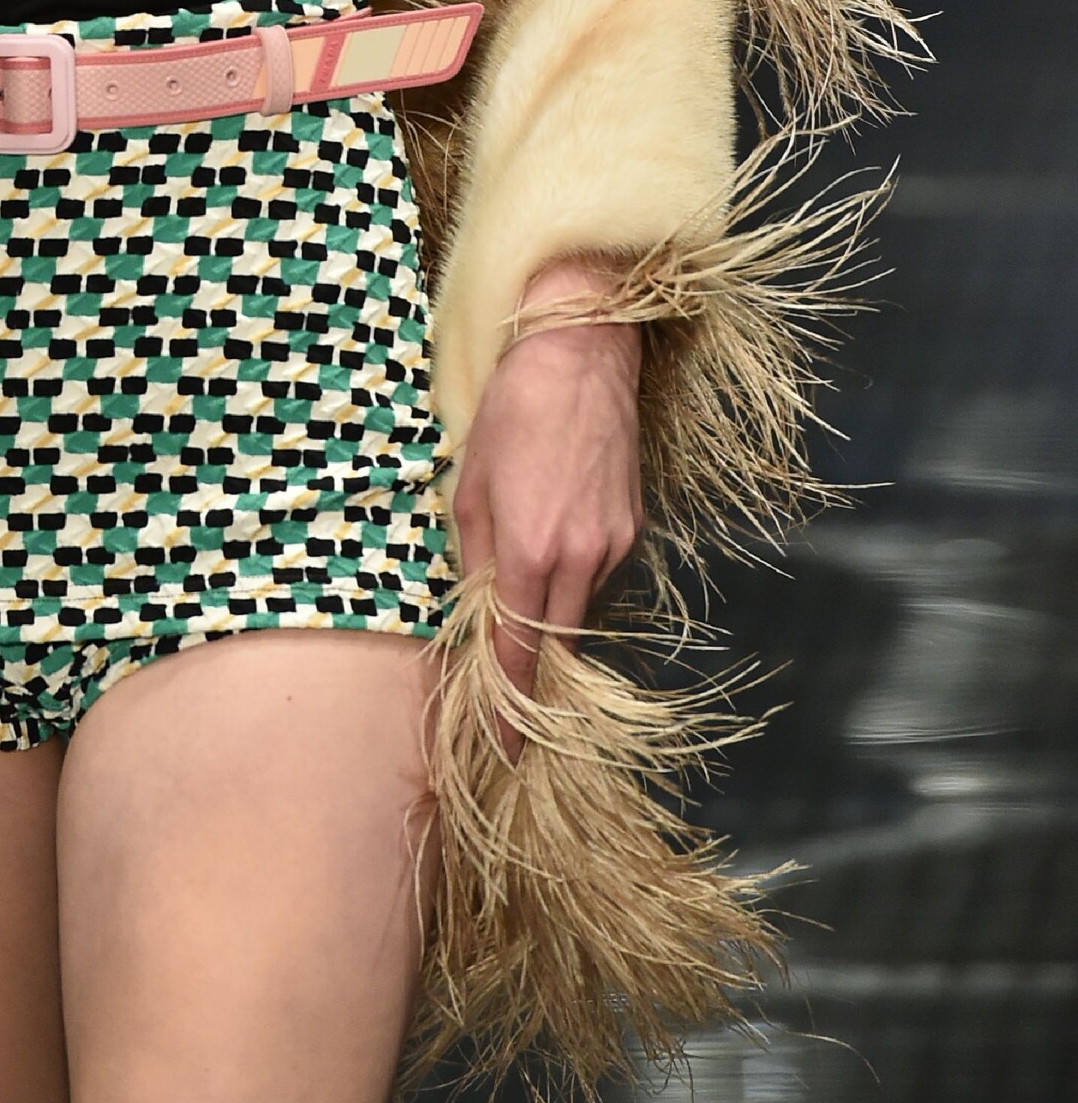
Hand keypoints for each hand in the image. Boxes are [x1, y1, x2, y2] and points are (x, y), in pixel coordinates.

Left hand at [450, 253, 644, 720]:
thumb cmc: (509, 410)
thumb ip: (473, 560)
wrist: (580, 351)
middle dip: (535, 681)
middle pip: (559, 646)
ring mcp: (616, 542)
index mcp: (532, 551)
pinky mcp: (634, 523)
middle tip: (509, 709)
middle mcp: (582, 557)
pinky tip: (548, 549)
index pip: (521, 654)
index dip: (511, 708)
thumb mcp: (469, 486)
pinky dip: (571, 580)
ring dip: (550, 619)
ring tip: (517, 605)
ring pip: (579, 610)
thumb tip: (472, 616)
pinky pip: (598, 575)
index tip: (503, 752)